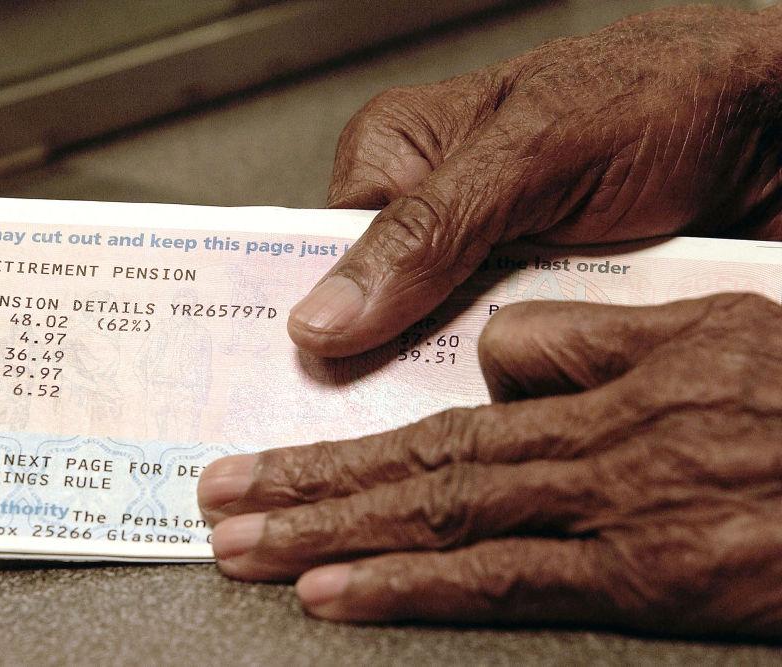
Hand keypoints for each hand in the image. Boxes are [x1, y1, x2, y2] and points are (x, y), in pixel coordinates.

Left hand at [199, 293, 781, 637]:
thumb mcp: (706, 328)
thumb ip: (591, 338)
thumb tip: (496, 356)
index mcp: (598, 380)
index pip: (440, 412)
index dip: (348, 437)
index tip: (271, 455)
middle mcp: (585, 445)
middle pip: (415, 464)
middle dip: (302, 484)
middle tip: (217, 501)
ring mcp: (610, 515)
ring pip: (439, 517)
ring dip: (328, 533)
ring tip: (243, 549)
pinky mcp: (645, 580)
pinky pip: (505, 583)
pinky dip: (409, 587)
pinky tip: (338, 594)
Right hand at [288, 5, 781, 357]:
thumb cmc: (665, 98)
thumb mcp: (533, 152)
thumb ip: (427, 230)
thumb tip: (324, 314)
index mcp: (402, 156)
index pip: (321, 250)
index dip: (318, 313)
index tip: (311, 371)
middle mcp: (435, 215)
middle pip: (375, 311)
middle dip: (387, 357)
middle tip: (395, 391)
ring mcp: (488, 269)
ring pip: (436, 349)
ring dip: (456, 377)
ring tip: (478, 387)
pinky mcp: (540, 310)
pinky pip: (501, 365)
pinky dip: (513, 386)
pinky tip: (525, 394)